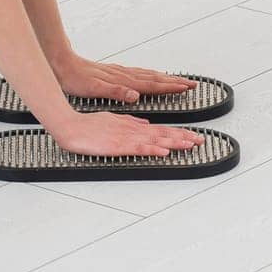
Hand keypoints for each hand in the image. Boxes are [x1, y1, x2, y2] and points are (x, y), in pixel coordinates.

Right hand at [46, 110, 205, 157]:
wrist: (71, 126)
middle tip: (201, 140)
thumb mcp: (113, 120)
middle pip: (163, 133)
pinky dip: (153, 149)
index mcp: (133, 126)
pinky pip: (139, 148)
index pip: (161, 129)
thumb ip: (131, 122)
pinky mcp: (118, 145)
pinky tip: (164, 151)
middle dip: (183, 137)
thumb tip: (145, 124)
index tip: (192, 135)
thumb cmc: (88, 125)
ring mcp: (127, 137)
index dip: (178, 133)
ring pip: (156, 140)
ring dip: (174, 142)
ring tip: (191, 144)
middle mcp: (133, 130)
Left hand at [51, 52, 197, 103]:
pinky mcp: (114, 73)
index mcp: (123, 81)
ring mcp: (120, 73)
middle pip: (155, 78)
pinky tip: (149, 77)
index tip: (186, 87)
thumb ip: (117, 92)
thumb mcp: (95, 89)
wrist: (63, 64)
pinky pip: (139, 73)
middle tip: (191, 83)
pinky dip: (150, 75)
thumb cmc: (77, 79)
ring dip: (164, 78)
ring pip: (148, 75)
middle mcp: (124, 75)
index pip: (152, 84)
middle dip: (174, 81)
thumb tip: (135, 95)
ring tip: (177, 80)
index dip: (170, 87)